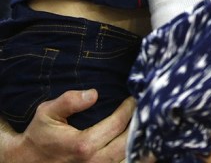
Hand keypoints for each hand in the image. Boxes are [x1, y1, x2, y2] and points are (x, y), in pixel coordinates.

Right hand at [1, 90, 132, 162]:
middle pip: (128, 143)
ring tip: (145, 127)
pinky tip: (138, 145)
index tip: (133, 100)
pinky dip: (132, 156)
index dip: (128, 109)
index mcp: (83, 145)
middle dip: (138, 125)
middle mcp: (93, 162)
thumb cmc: (40, 135)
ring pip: (129, 159)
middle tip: (143, 111)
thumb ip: (69, 101)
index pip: (117, 124)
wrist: (27, 162)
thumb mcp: (47, 113)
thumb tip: (94, 93)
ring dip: (139, 144)